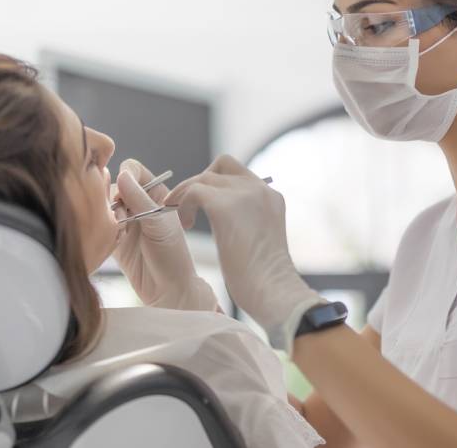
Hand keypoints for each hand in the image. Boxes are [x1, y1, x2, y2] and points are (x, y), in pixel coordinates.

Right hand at [111, 159, 218, 311]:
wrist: (167, 290)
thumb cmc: (172, 254)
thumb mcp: (159, 223)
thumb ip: (139, 199)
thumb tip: (121, 174)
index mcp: (155, 193)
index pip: (133, 170)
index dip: (125, 176)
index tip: (123, 191)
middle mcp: (139, 202)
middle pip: (114, 185)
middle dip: (114, 199)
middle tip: (122, 217)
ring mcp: (125, 219)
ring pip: (104, 204)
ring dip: (109, 215)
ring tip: (122, 233)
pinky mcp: (113, 236)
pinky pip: (99, 224)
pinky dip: (104, 230)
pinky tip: (116, 243)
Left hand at [164, 155, 324, 353]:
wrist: (274, 292)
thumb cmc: (265, 280)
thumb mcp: (260, 239)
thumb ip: (249, 220)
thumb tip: (229, 222)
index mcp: (271, 196)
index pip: (238, 173)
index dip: (216, 184)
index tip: (202, 205)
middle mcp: (260, 189)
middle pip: (221, 165)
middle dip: (199, 182)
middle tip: (187, 208)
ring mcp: (245, 194)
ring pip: (204, 177)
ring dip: (186, 194)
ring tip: (183, 220)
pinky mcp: (226, 206)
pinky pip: (194, 191)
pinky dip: (183, 204)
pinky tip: (186, 226)